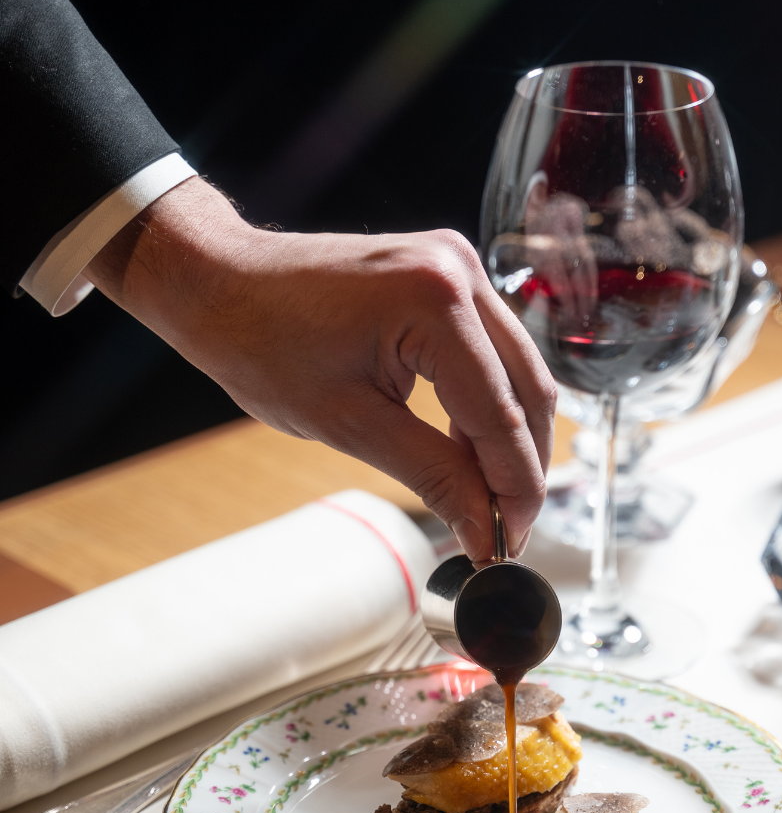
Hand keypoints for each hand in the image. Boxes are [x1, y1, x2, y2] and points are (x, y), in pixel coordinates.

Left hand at [85, 177, 555, 561]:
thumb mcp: (349, 424)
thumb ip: (433, 475)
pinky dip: (491, 406)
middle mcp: (461, 272)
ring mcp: (461, 266)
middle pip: (530, 391)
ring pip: (522, 372)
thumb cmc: (263, 344)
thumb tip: (485, 531)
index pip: (501, 416)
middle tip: (508, 534)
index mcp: (435, 302)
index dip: (513, 490)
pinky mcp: (451, 276)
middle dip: (523, 470)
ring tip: (490, 503)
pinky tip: (470, 453)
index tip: (509, 546)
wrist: (221, 281)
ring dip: (512, 441)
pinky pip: (494, 352)